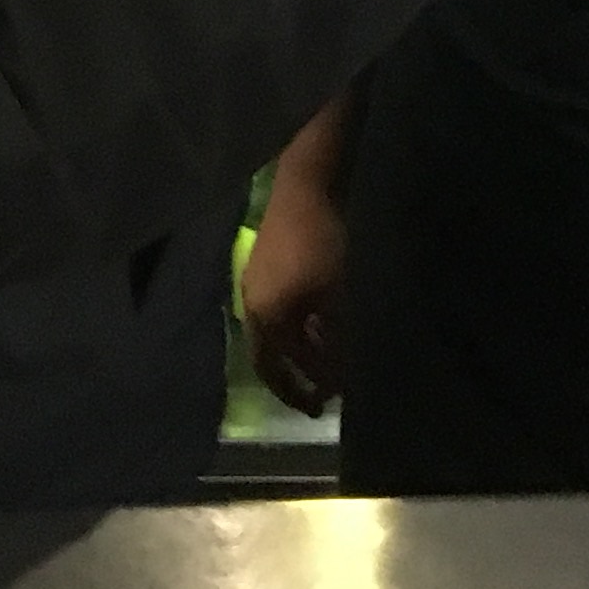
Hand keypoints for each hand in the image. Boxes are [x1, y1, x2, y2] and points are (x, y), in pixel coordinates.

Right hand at [239, 153, 347, 415]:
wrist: (306, 184)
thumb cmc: (323, 243)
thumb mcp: (336, 298)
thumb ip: (334, 343)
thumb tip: (338, 379)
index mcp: (265, 316)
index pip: (283, 367)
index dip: (306, 388)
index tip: (329, 404)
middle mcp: (250, 305)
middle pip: (266, 356)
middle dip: (290, 379)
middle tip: (315, 399)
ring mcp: (254, 283)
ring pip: (270, 333)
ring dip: (294, 352)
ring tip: (321, 363)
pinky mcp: (262, 266)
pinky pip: (274, 312)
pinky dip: (293, 328)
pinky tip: (316, 325)